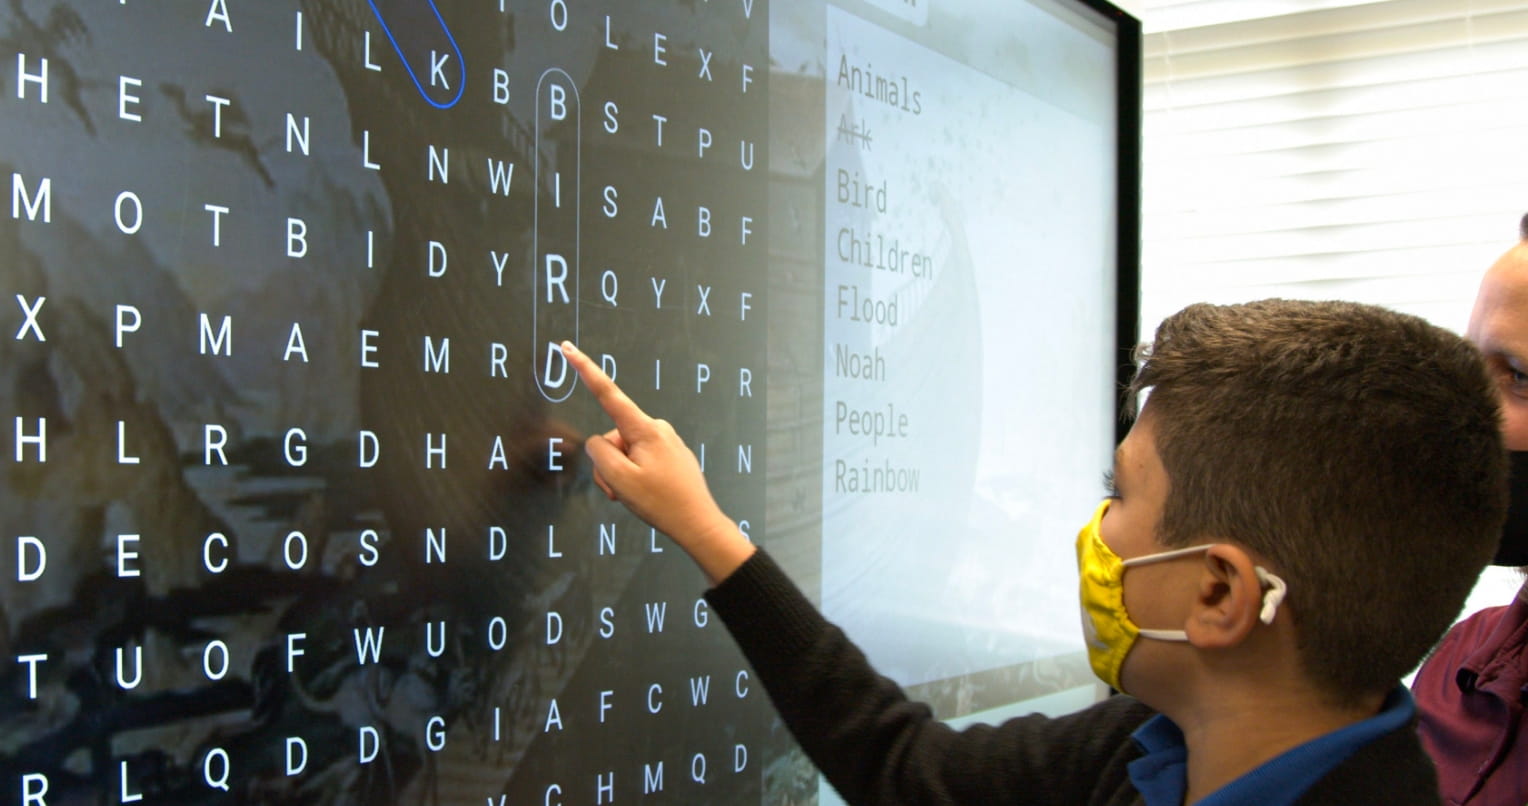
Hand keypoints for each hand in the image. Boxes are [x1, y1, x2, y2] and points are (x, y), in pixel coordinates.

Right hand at [561, 341, 755, 583]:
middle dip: (609, 465)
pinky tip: (649, 494)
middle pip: (612, 439)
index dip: (585, 369)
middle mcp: (657, 428)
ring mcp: (665, 441)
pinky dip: (635, 477)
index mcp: (645, 429)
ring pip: (624, 453)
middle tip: (621, 492)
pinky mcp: (670, 454)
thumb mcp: (620, 480)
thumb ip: (600, 454)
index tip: (569, 348)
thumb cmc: (662, 503)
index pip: (607, 393)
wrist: (698, 524)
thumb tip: (600, 443)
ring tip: (635, 496)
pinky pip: (640, 460)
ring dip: (621, 476)